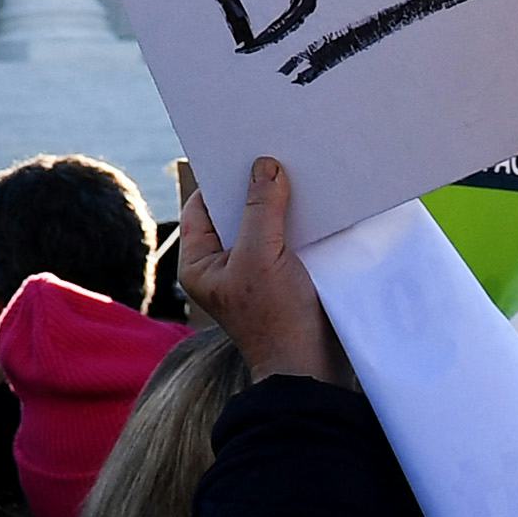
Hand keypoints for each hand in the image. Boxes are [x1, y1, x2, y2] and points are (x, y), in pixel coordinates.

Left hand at [176, 156, 346, 387]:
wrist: (311, 369)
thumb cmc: (275, 319)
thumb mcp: (261, 257)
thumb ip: (261, 209)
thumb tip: (265, 165)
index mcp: (200, 262)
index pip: (202, 205)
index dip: (220, 176)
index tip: (243, 147)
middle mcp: (222, 265)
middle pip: (235, 211)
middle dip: (255, 186)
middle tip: (277, 151)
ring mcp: (253, 272)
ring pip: (263, 223)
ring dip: (280, 202)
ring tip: (300, 169)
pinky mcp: (282, 277)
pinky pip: (286, 238)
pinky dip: (299, 221)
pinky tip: (318, 201)